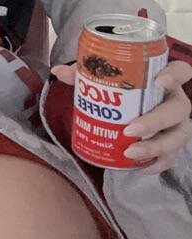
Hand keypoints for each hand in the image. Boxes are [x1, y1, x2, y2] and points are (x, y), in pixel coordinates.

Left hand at [52, 62, 191, 173]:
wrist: (127, 110)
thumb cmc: (120, 91)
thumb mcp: (104, 81)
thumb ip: (85, 74)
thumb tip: (58, 71)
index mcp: (163, 78)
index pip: (182, 70)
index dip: (175, 75)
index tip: (159, 81)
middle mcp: (174, 100)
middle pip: (179, 109)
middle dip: (156, 120)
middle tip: (130, 129)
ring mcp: (176, 124)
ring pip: (179, 136)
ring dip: (156, 146)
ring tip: (130, 153)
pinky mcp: (171, 145)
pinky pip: (171, 157)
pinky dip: (157, 164)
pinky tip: (140, 168)